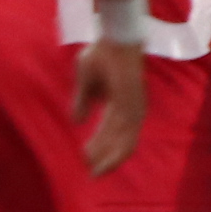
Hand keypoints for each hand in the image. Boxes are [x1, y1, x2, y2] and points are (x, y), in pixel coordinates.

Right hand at [71, 40, 145, 176]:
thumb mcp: (85, 81)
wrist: (114, 38)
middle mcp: (129, 109)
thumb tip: (76, 121)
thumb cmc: (102, 53)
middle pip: (118, 141)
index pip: (110, 131)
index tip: (84, 158)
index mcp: (119, 102)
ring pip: (123, 144)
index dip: (98, 146)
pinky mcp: (132, 108)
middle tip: (90, 173)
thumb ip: (82, 100)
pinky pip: (126, 137)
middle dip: (103, 157)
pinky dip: (113, 151)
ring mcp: (133, 109)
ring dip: (108, 159)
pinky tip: (100, 160)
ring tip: (94, 172)